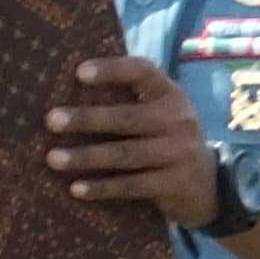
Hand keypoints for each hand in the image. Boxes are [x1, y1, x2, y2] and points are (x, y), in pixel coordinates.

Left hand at [48, 58, 216, 223]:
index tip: (79, 72)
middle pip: (127, 118)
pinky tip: (76, 189)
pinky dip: (103, 188)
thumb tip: (65, 89)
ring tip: (53, 158)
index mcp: (170, 95)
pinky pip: (133, 186)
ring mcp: (180, 153)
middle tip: (51, 120)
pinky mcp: (176, 184)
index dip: (112, 70)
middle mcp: (179, 121)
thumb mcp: (159, 114)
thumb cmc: (166, 140)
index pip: (143, 72)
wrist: (208, 186)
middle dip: (87, 119)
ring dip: (86, 157)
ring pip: (126, 154)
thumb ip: (129, 100)